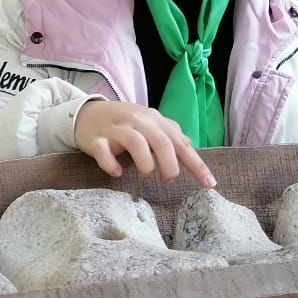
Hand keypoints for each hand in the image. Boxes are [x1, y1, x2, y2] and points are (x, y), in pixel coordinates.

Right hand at [74, 99, 215, 188]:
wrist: (87, 114)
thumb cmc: (124, 124)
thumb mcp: (149, 126)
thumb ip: (169, 137)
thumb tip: (191, 151)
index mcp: (154, 120)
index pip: (180, 142)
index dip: (196, 164)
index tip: (209, 183)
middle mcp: (137, 121)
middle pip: (161, 141)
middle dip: (170, 165)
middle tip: (167, 179)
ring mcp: (116, 128)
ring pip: (136, 143)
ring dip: (146, 164)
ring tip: (146, 174)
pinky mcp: (96, 139)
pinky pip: (104, 151)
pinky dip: (112, 164)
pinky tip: (117, 172)